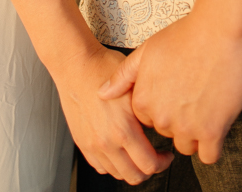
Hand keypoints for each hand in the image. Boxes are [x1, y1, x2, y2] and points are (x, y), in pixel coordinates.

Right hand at [53, 43, 173, 183]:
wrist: (75, 64)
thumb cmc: (103, 67)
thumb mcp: (135, 83)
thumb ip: (148, 109)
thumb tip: (161, 123)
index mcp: (123, 129)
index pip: (149, 164)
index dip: (163, 163)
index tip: (166, 155)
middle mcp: (106, 142)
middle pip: (134, 176)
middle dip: (148, 169)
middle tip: (155, 157)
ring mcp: (92, 145)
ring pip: (117, 174)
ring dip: (130, 167)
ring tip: (137, 153)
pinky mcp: (82, 143)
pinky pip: (100, 167)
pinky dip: (112, 164)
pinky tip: (119, 150)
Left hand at [99, 10, 241, 164]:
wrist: (219, 31)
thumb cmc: (185, 36)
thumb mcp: (147, 50)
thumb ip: (124, 75)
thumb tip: (102, 93)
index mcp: (144, 100)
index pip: (148, 121)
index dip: (162, 107)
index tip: (174, 94)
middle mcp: (162, 118)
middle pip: (168, 134)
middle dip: (178, 120)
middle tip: (192, 96)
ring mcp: (187, 127)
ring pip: (187, 146)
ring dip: (195, 133)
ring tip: (205, 108)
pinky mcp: (212, 131)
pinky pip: (209, 155)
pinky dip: (212, 145)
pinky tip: (216, 127)